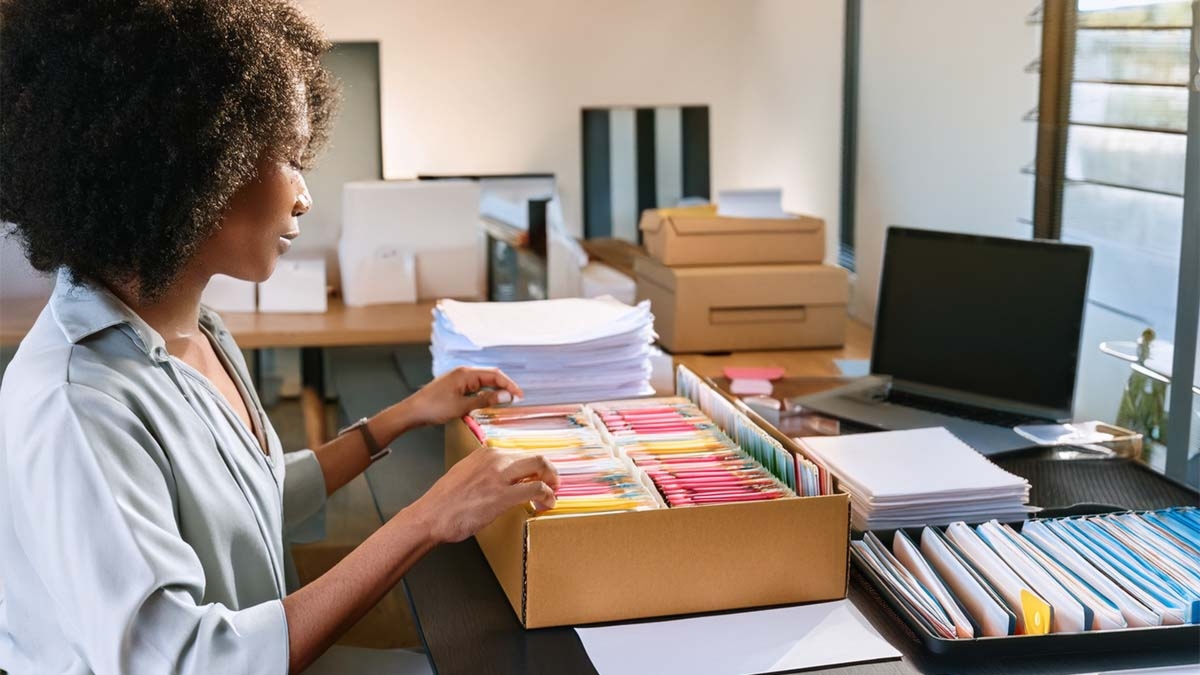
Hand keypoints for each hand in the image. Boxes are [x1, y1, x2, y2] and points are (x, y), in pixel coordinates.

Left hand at [404, 367, 524, 427]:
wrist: (412, 412)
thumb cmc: (434, 408)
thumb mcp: (462, 406)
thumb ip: (485, 400)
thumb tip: (506, 396)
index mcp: (466, 373)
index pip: (495, 375)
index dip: (509, 385)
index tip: (520, 396)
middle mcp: (463, 372)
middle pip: (490, 376)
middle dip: (504, 386)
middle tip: (515, 399)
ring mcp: (458, 378)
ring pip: (483, 381)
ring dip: (495, 390)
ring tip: (505, 402)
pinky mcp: (455, 386)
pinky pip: (475, 386)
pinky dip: (485, 393)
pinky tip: (488, 401)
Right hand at [411, 445, 558, 543]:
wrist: (431, 515)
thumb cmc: (444, 501)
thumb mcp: (465, 473)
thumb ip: (485, 470)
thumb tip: (502, 477)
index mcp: (485, 453)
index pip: (520, 453)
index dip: (534, 467)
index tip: (538, 477)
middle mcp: (494, 459)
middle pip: (536, 457)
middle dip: (549, 471)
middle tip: (552, 484)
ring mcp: (499, 476)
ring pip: (540, 467)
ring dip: (552, 482)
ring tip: (551, 495)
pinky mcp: (503, 495)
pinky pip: (536, 489)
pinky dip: (547, 495)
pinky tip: (546, 504)